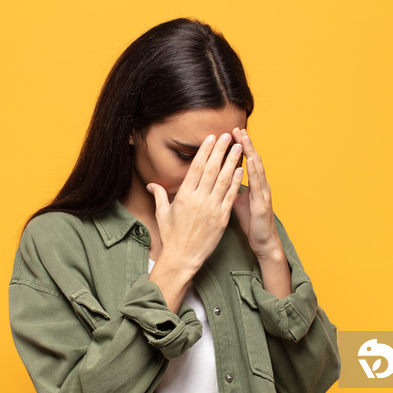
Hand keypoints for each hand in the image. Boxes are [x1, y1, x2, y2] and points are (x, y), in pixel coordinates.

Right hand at [146, 132, 243, 310]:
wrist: (182, 257)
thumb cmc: (171, 236)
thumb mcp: (162, 213)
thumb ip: (159, 195)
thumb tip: (151, 185)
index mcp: (183, 196)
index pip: (196, 167)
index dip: (205, 151)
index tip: (211, 138)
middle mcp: (198, 199)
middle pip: (211, 169)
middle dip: (220, 150)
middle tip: (228, 135)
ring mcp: (211, 208)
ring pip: (223, 180)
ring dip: (231, 161)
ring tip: (238, 147)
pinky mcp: (222, 218)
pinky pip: (230, 196)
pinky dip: (236, 182)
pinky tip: (241, 170)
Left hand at [231, 128, 291, 298]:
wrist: (263, 240)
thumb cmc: (251, 220)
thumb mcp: (236, 201)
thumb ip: (228, 187)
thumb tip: (214, 178)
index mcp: (251, 183)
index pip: (242, 161)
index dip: (236, 147)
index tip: (227, 133)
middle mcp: (258, 185)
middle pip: (251, 159)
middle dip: (244, 144)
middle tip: (236, 128)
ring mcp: (262, 193)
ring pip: (257, 168)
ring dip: (251, 152)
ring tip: (244, 139)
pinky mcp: (263, 203)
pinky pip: (259, 186)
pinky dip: (256, 172)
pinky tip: (252, 162)